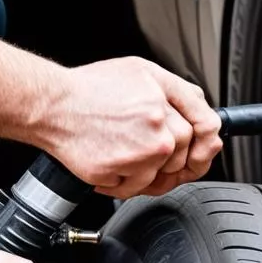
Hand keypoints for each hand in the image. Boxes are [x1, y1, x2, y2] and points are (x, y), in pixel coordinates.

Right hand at [46, 57, 222, 197]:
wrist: (53, 106)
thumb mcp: (142, 73)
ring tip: (121, 149)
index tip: (201, 149)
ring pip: (159, 176)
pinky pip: (134, 189)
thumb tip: (205, 114)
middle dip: (166, 156)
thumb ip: (180, 92)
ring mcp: (138, 152)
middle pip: (183, 156)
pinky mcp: (117, 173)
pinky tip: (110, 160)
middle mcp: (156, 125)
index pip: (207, 127)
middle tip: (139, 145)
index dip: (206, 141)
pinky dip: (123, 181)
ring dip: (143, 171)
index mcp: (164, 99)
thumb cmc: (92, 89)